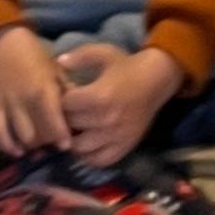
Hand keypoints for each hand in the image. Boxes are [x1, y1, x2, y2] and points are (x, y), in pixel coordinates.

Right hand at [0, 23, 68, 157]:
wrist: (1, 42)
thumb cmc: (34, 56)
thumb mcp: (55, 70)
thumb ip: (66, 92)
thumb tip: (80, 111)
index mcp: (43, 90)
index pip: (55, 122)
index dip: (62, 137)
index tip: (66, 144)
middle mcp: (24, 100)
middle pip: (39, 135)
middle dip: (47, 143)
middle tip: (52, 144)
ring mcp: (6, 105)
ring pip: (20, 137)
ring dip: (31, 147)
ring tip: (38, 148)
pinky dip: (8, 146)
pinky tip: (17, 151)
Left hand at [57, 38, 184, 169]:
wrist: (156, 80)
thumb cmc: (127, 66)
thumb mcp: (103, 53)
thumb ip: (79, 56)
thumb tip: (58, 63)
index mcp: (99, 95)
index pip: (64, 106)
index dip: (59, 100)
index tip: (64, 96)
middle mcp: (107, 119)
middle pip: (70, 127)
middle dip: (64, 120)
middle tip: (66, 114)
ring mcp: (116, 136)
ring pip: (80, 148)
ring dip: (73, 140)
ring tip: (73, 130)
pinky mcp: (125, 147)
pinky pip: (99, 161)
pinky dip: (89, 156)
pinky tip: (86, 145)